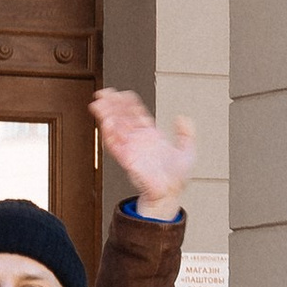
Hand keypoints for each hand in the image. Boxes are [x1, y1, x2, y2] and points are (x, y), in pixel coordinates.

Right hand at [90, 85, 194, 218]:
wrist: (170, 194)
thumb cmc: (177, 177)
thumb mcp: (187, 150)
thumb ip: (186, 133)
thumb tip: (182, 117)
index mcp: (151, 136)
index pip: (136, 115)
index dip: (129, 103)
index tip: (122, 93)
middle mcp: (139, 141)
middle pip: (123, 118)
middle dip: (113, 105)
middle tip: (104, 93)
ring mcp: (132, 149)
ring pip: (116, 129)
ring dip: (107, 115)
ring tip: (99, 104)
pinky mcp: (128, 160)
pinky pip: (116, 146)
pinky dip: (110, 134)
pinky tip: (106, 123)